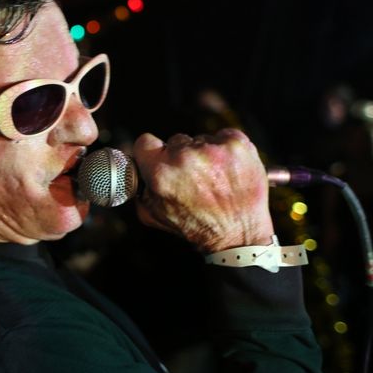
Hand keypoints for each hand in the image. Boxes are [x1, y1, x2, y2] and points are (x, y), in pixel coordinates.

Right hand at [132, 129, 274, 251]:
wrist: (238, 235)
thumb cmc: (196, 227)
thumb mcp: (153, 214)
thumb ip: (139, 188)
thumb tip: (134, 170)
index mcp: (161, 173)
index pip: (145, 142)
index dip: (151, 152)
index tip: (159, 159)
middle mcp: (186, 157)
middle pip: (175, 141)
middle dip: (180, 157)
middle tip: (192, 180)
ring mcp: (214, 149)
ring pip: (200, 140)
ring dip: (204, 155)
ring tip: (214, 179)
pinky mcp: (237, 144)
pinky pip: (222, 136)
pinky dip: (224, 150)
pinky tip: (227, 170)